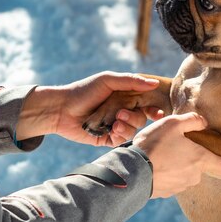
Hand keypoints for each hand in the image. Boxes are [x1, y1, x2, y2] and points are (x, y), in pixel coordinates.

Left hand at [16, 72, 164, 146]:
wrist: (61, 109)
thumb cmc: (84, 91)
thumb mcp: (108, 80)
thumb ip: (131, 81)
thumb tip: (154, 83)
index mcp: (124, 97)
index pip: (146, 104)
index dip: (154, 110)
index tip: (158, 113)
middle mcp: (121, 111)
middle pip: (142, 118)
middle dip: (136, 118)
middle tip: (121, 114)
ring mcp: (114, 125)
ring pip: (133, 130)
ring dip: (127, 127)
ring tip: (114, 123)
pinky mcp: (106, 138)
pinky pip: (121, 141)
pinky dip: (119, 136)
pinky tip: (111, 131)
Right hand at [133, 113, 220, 197]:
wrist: (133, 170)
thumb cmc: (154, 144)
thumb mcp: (173, 123)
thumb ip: (192, 120)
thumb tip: (203, 121)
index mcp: (200, 159)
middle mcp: (193, 176)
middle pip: (199, 166)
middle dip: (190, 157)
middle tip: (172, 146)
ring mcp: (180, 186)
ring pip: (184, 172)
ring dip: (176, 164)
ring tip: (159, 153)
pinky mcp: (166, 192)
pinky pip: (170, 179)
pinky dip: (165, 172)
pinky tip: (153, 164)